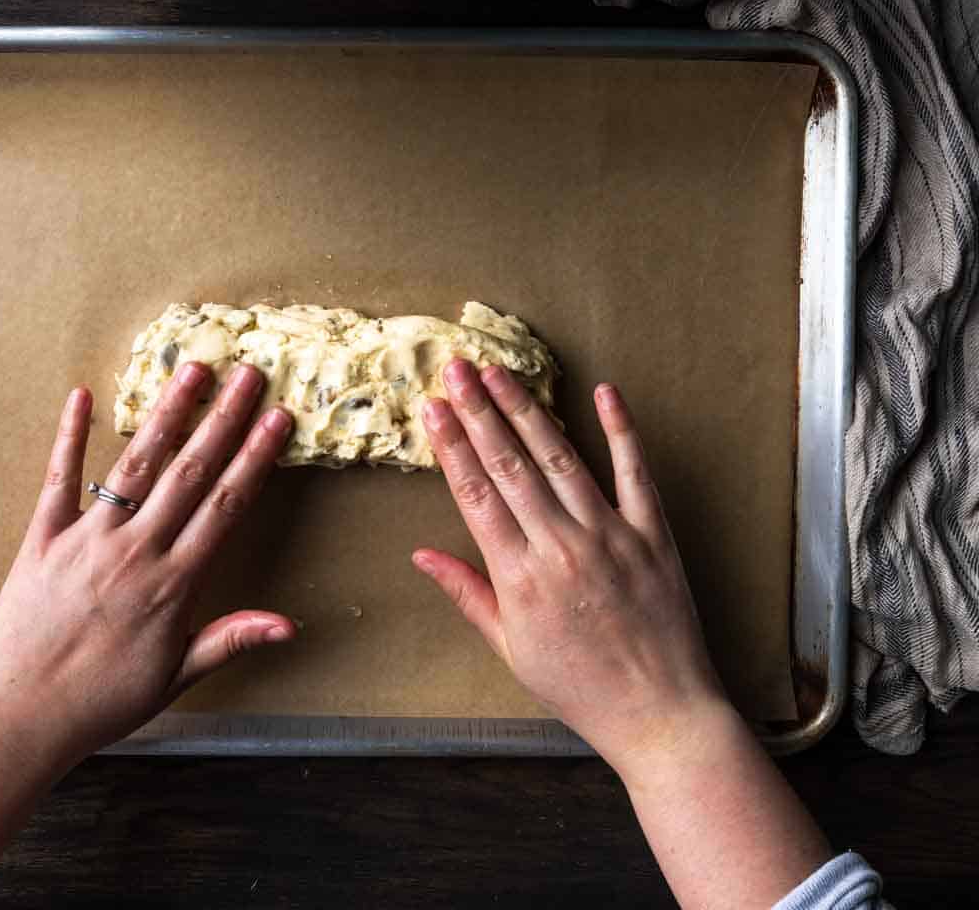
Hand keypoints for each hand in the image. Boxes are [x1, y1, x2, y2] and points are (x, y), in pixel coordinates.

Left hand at [0, 362, 295, 769]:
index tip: (279, 419)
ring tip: (192, 369)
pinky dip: (68, 436)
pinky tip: (81, 396)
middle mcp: (135, 550)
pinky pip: (58, 479)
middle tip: (249, 374)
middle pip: (190, 472)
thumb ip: (230, 639)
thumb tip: (289, 625)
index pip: (226, 506)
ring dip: (168, 413)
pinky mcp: (41, 538)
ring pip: (136, 464)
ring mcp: (87, 539)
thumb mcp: (176, 678)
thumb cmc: (101, 703)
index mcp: (173, 583)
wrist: (17, 719)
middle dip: (224, 418)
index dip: (256, 457)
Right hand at [414, 360, 727, 777]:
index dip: (451, 446)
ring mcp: (610, 535)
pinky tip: (605, 393)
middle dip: (479, 411)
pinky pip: (635, 473)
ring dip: (527, 410)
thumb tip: (421, 553)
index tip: (432, 408)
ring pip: (560, 458)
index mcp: (520, 577)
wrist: (660, 714)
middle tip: (457, 368)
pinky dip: (621, 430)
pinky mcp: (652, 534)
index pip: (476, 493)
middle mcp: (561, 547)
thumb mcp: (510, 648)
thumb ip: (467, 594)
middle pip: (510, 464)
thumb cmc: (579, 686)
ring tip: (501, 373)